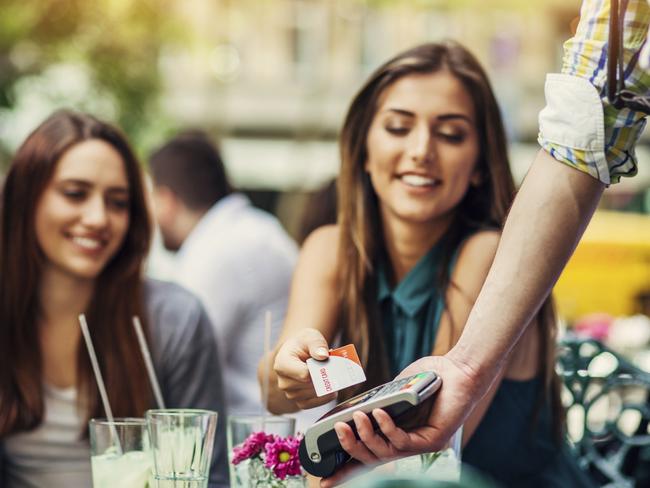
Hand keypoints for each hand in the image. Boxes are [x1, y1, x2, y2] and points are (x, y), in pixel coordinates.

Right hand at [273, 328, 337, 408]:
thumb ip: (317, 344)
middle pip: (310, 385)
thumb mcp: (310, 337)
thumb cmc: (304, 344)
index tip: (327, 361)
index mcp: (282, 364)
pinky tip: (331, 389)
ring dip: (326, 387)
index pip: (304, 374)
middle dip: (325, 378)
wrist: (300, 352)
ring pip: (313, 395)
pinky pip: (313, 404)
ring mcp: (290, 393)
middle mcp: (283, 381)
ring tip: (332, 374)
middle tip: (335, 369)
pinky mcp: (299, 401)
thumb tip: (323, 355)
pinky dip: (324, 398)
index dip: (319, 370)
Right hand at [321, 353, 489, 486]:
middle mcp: (409, 445)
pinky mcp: (433, 440)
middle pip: (373, 459)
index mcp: (397, 436)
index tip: (325, 479)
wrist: (459, 369)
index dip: (347, 470)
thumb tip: (355, 410)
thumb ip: (378, 402)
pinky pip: (403, 440)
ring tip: (356, 417)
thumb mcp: (395, 391)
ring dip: (366, 436)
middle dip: (351, 448)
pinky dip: (387, 428)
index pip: (369, 458)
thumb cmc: (430, 377)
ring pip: (385, 452)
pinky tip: (379, 413)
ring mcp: (422, 445)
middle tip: (336, 431)